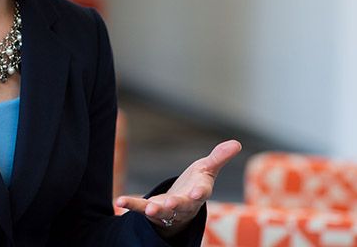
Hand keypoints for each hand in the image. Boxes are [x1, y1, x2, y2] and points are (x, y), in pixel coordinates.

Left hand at [116, 140, 241, 235]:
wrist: (180, 206)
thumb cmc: (195, 185)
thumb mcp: (207, 170)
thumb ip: (219, 158)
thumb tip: (237, 143)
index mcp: (198, 192)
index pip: (202, 193)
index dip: (199, 193)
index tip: (196, 194)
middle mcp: (184, 205)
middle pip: (182, 206)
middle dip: (177, 205)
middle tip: (171, 204)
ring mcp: (167, 211)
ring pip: (162, 213)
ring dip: (155, 211)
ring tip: (148, 209)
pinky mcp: (152, 211)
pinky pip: (140, 209)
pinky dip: (130, 205)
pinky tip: (119, 202)